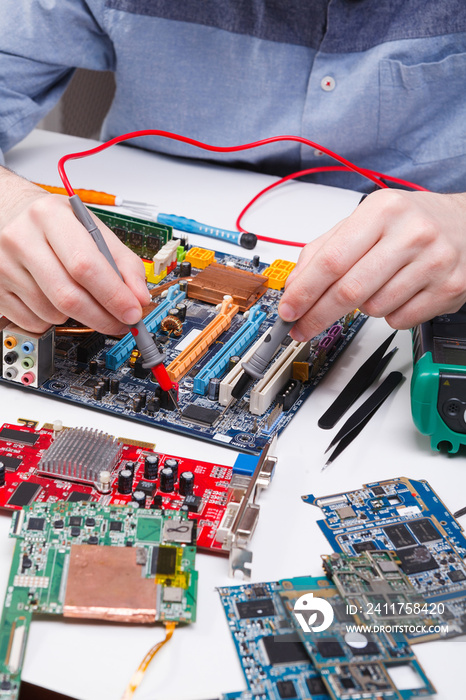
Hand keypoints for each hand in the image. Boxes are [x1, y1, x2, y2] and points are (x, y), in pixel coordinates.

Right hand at [0, 169, 149, 333]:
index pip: (86, 265)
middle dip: (102, 317)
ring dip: (77, 316)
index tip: (133, 312)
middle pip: (69, 296)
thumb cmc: (53, 222)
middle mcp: (21, 239)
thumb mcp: (91, 227)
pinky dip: (53, 320)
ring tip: (80, 295)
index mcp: (50, 216)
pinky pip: (34, 322)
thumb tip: (139, 298)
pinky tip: (54, 299)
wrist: (7, 213)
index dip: (113, 295)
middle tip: (120, 322)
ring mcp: (3, 266)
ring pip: (52, 313)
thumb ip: (122, 261)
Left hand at [278, 189, 465, 340]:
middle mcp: (412, 234)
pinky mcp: (449, 289)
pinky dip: (389, 314)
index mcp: (383, 210)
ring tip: (376, 286)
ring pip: (373, 309)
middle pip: (349, 290)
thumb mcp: (367, 220)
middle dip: (318, 315)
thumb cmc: (412, 223)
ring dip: (362, 308)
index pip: (331, 260)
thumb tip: (296, 285)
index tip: (288, 310)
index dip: (304, 291)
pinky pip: (399, 320)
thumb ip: (326, 248)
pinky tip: (399, 293)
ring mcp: (434, 263)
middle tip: (302, 327)